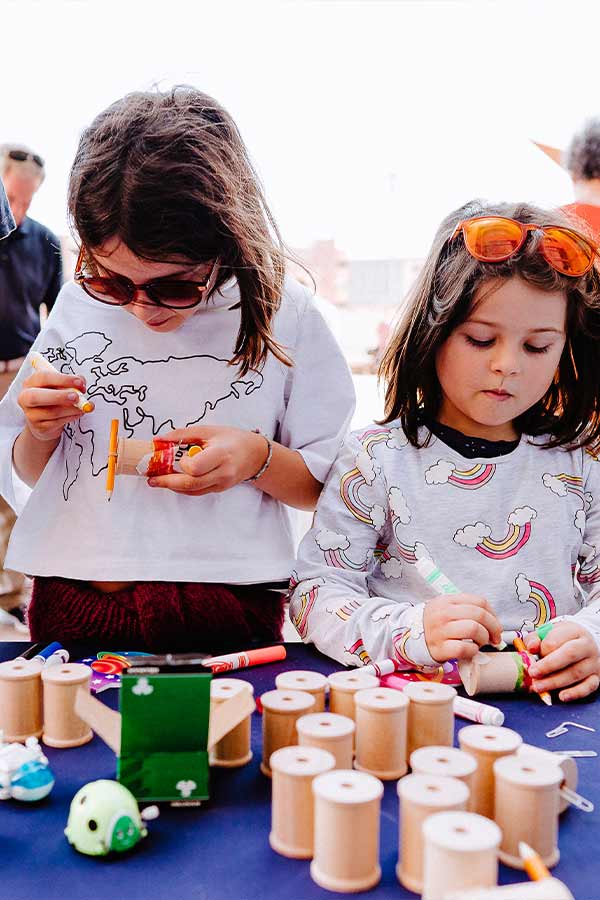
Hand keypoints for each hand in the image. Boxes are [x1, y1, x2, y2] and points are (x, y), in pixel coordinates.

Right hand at [18, 370, 92, 441]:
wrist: (45, 421)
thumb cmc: (54, 398)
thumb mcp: (61, 386)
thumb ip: (72, 383)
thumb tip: (81, 383)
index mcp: (31, 382)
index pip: (43, 377)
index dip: (63, 379)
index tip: (80, 382)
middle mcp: (26, 398)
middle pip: (37, 397)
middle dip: (60, 396)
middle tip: (76, 397)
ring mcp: (31, 414)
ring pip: (52, 412)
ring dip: (71, 409)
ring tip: (83, 407)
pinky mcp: (40, 427)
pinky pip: (57, 422)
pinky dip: (71, 417)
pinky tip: (78, 413)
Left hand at [146, 425, 269, 495]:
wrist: (255, 456)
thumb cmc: (232, 439)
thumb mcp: (209, 430)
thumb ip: (182, 435)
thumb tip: (158, 440)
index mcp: (221, 454)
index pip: (196, 467)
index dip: (183, 465)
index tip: (178, 457)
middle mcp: (222, 472)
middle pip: (190, 484)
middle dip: (167, 482)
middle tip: (151, 479)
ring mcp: (221, 484)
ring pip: (192, 491)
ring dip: (172, 486)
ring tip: (157, 480)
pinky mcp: (218, 490)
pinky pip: (196, 492)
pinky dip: (182, 487)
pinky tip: (173, 481)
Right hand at [423, 594, 502, 662]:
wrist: (412, 638)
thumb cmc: (436, 624)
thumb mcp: (445, 608)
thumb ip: (466, 608)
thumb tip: (493, 620)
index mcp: (447, 600)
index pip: (480, 601)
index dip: (493, 614)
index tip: (495, 625)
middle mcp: (443, 613)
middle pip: (480, 615)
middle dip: (494, 628)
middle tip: (494, 638)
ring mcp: (441, 631)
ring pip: (474, 629)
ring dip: (483, 639)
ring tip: (480, 643)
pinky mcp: (440, 648)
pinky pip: (464, 648)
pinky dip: (473, 650)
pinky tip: (470, 650)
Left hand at [525, 623, 599, 701]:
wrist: (583, 644)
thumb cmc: (561, 639)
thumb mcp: (546, 633)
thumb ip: (534, 639)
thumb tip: (531, 648)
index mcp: (573, 631)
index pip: (556, 640)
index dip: (542, 650)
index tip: (531, 658)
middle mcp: (587, 646)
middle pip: (569, 655)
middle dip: (548, 666)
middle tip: (533, 674)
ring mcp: (593, 662)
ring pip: (576, 673)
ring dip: (555, 682)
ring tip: (538, 687)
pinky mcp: (596, 677)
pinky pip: (588, 687)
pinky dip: (575, 693)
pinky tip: (562, 696)